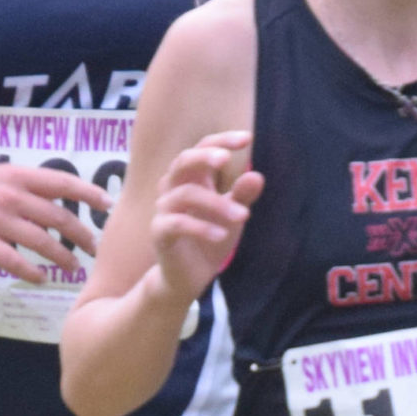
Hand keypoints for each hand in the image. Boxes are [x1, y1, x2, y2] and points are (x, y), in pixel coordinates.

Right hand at [0, 163, 107, 285]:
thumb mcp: (2, 174)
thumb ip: (31, 185)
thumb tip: (65, 199)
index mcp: (19, 176)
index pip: (62, 183)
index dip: (89, 193)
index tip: (108, 205)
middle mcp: (12, 196)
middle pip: (58, 217)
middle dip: (81, 236)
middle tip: (94, 248)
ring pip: (40, 242)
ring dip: (62, 257)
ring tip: (73, 267)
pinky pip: (14, 261)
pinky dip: (31, 272)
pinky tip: (41, 278)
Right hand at [150, 133, 263, 304]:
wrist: (189, 277)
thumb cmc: (210, 239)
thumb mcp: (232, 215)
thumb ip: (242, 195)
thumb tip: (257, 176)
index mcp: (192, 177)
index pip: (203, 148)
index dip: (222, 140)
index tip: (247, 138)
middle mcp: (174, 188)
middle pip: (183, 160)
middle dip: (204, 156)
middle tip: (227, 160)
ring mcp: (164, 209)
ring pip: (186, 193)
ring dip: (217, 203)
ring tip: (244, 216)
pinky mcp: (159, 232)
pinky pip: (178, 223)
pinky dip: (202, 228)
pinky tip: (223, 236)